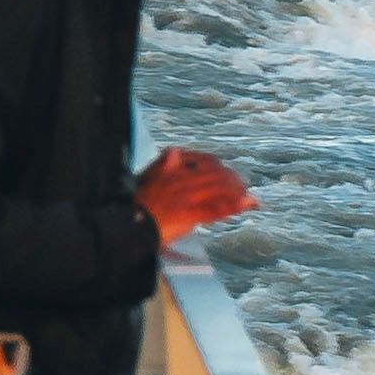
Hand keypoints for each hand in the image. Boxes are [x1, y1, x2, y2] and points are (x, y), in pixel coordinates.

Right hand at [136, 147, 254, 240]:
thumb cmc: (134, 204)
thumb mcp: (146, 178)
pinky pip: (215, 208)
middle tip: (243, 189)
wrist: (125, 223)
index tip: (228, 173)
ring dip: (237, 192)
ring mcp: (185, 196)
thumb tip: (175, 151)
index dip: (220, 168)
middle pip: (217, 174)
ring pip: (219, 188)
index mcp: (171, 167)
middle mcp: (181, 178)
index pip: (205, 161)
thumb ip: (163, 165)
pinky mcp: (188, 213)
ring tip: (249, 199)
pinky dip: (233, 206)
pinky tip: (247, 205)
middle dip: (233, 181)